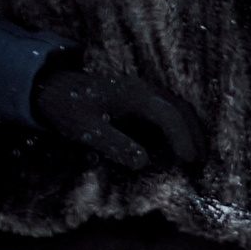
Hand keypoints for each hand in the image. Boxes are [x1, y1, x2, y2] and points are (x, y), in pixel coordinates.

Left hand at [34, 67, 206, 171]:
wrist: (51, 86)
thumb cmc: (66, 107)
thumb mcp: (86, 129)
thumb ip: (115, 145)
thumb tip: (144, 162)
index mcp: (135, 95)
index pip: (170, 116)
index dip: (184, 139)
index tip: (190, 162)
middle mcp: (145, 89)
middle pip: (182, 110)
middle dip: (195, 135)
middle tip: (200, 163)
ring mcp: (144, 90)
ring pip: (178, 107)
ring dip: (190, 130)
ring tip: (195, 155)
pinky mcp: (140, 96)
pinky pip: (169, 109)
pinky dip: (180, 125)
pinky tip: (178, 142)